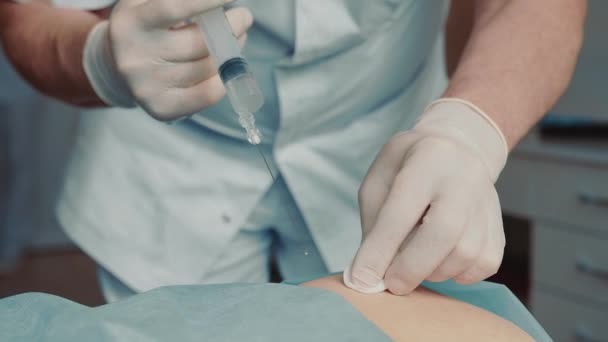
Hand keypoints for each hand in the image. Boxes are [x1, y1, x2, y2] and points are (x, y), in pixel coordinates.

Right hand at [83, 0, 252, 120]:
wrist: (119, 67)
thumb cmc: (145, 26)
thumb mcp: (147, 2)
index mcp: (130, 22)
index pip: (174, 8)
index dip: (207, 1)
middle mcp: (135, 57)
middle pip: (198, 43)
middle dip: (230, 28)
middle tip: (244, 17)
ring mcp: (147, 86)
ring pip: (207, 67)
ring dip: (231, 52)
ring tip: (237, 38)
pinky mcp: (162, 108)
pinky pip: (207, 94)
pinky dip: (225, 78)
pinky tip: (226, 65)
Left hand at [349, 99, 508, 294]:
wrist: (457, 149)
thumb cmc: (407, 169)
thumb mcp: (379, 181)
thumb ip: (373, 226)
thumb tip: (366, 277)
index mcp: (428, 158)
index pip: (401, 211)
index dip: (379, 250)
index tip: (362, 279)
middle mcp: (465, 176)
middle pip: (444, 232)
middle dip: (411, 267)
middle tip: (391, 284)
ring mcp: (488, 201)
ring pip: (465, 254)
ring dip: (432, 271)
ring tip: (415, 262)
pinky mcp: (500, 226)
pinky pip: (483, 265)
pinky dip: (457, 273)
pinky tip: (441, 260)